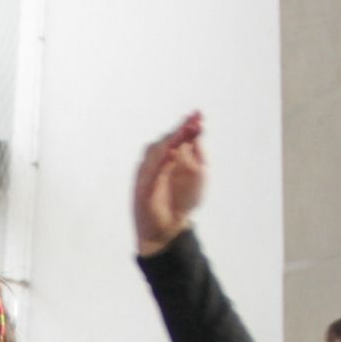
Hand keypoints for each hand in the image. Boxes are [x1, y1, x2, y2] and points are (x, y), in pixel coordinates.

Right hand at [133, 113, 206, 256]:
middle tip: (193, 122)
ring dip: (170, 141)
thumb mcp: (199, 175)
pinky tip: (170, 152)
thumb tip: (196, 133)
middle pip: (167, 140)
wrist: (170, 226)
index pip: (179, 136)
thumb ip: (198, 155)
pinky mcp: (142, 186)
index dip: (187, 125)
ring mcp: (148, 172)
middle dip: (180, 131)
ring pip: (155, 151)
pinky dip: (159, 161)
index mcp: (173, 156)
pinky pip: (149, 171)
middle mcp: (159, 160)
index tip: (199, 114)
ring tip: (183, 132)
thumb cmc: (184, 200)